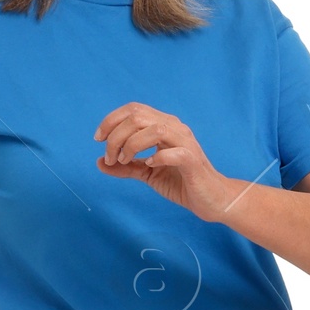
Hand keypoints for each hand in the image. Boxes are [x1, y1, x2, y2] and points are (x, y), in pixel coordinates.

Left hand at [93, 104, 234, 219]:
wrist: (211, 199)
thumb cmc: (181, 183)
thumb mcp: (147, 174)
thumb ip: (125, 166)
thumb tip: (99, 162)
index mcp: (164, 125)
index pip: (133, 109)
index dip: (111, 120)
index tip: (98, 139)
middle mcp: (175, 128)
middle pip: (138, 116)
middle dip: (116, 135)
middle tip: (109, 156)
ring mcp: (185, 142)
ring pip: (154, 129)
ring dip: (131, 145)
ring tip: (124, 161)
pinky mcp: (192, 160)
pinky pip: (172, 152)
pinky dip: (155, 157)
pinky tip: (149, 166)